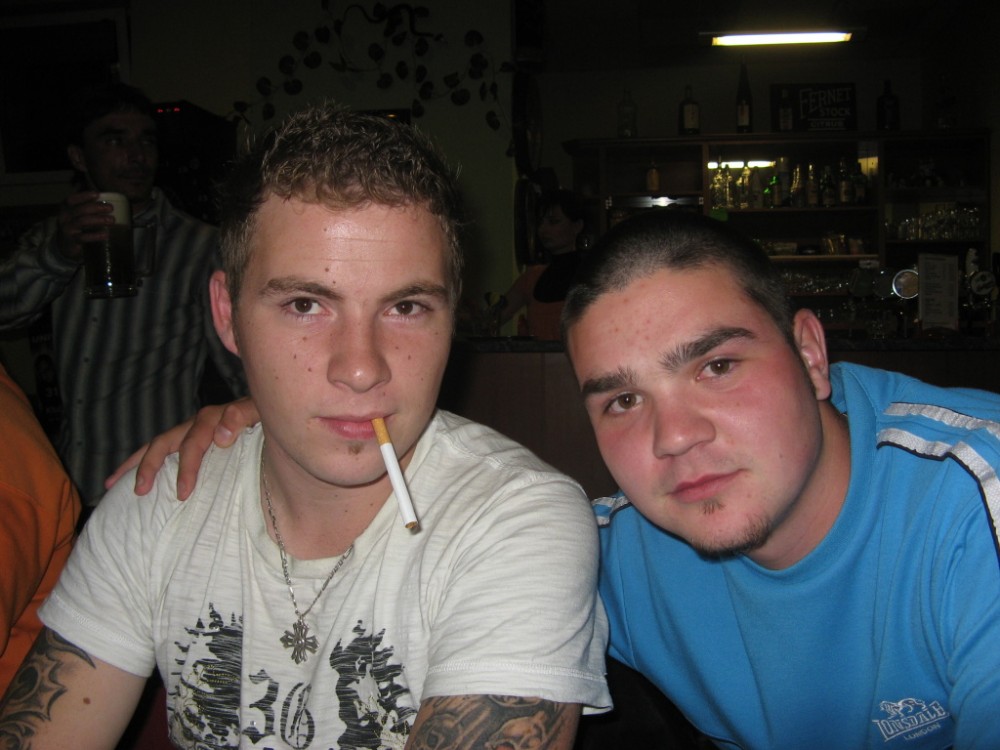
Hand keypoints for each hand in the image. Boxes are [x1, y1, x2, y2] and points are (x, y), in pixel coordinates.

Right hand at [55, 191, 114, 260]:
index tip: (97, 194)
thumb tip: (106, 199)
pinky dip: (95, 235)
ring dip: (98, 219)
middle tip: (111, 208)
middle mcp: (64, 218)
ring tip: (112, 220)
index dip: (83, 196)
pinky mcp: (71, 241)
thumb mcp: (77, 215)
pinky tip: (106, 234)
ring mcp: (67, 229)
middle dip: (96, 207)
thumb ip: (87, 207)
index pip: (71, 199)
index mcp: (65, 209)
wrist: (64, 246)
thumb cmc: (76, 227)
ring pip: (82, 221)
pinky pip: (83, 237)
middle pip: (80, 210)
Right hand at [105, 397, 260, 499]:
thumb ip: (245, 416)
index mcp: (215, 418)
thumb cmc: (269, 418)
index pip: (195, 439)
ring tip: (117, 486)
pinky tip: (121, 481)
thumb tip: (221, 434)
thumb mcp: (261, 412)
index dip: (188, 464)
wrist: (274, 413)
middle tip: (143, 491)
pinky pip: (161, 450)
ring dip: (138, 464)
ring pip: (158, 444)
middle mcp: (199, 422)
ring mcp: (192, 430)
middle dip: (153, 465)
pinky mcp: (190, 439)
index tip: (183, 492)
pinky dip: (140, 463)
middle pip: (168, 440)